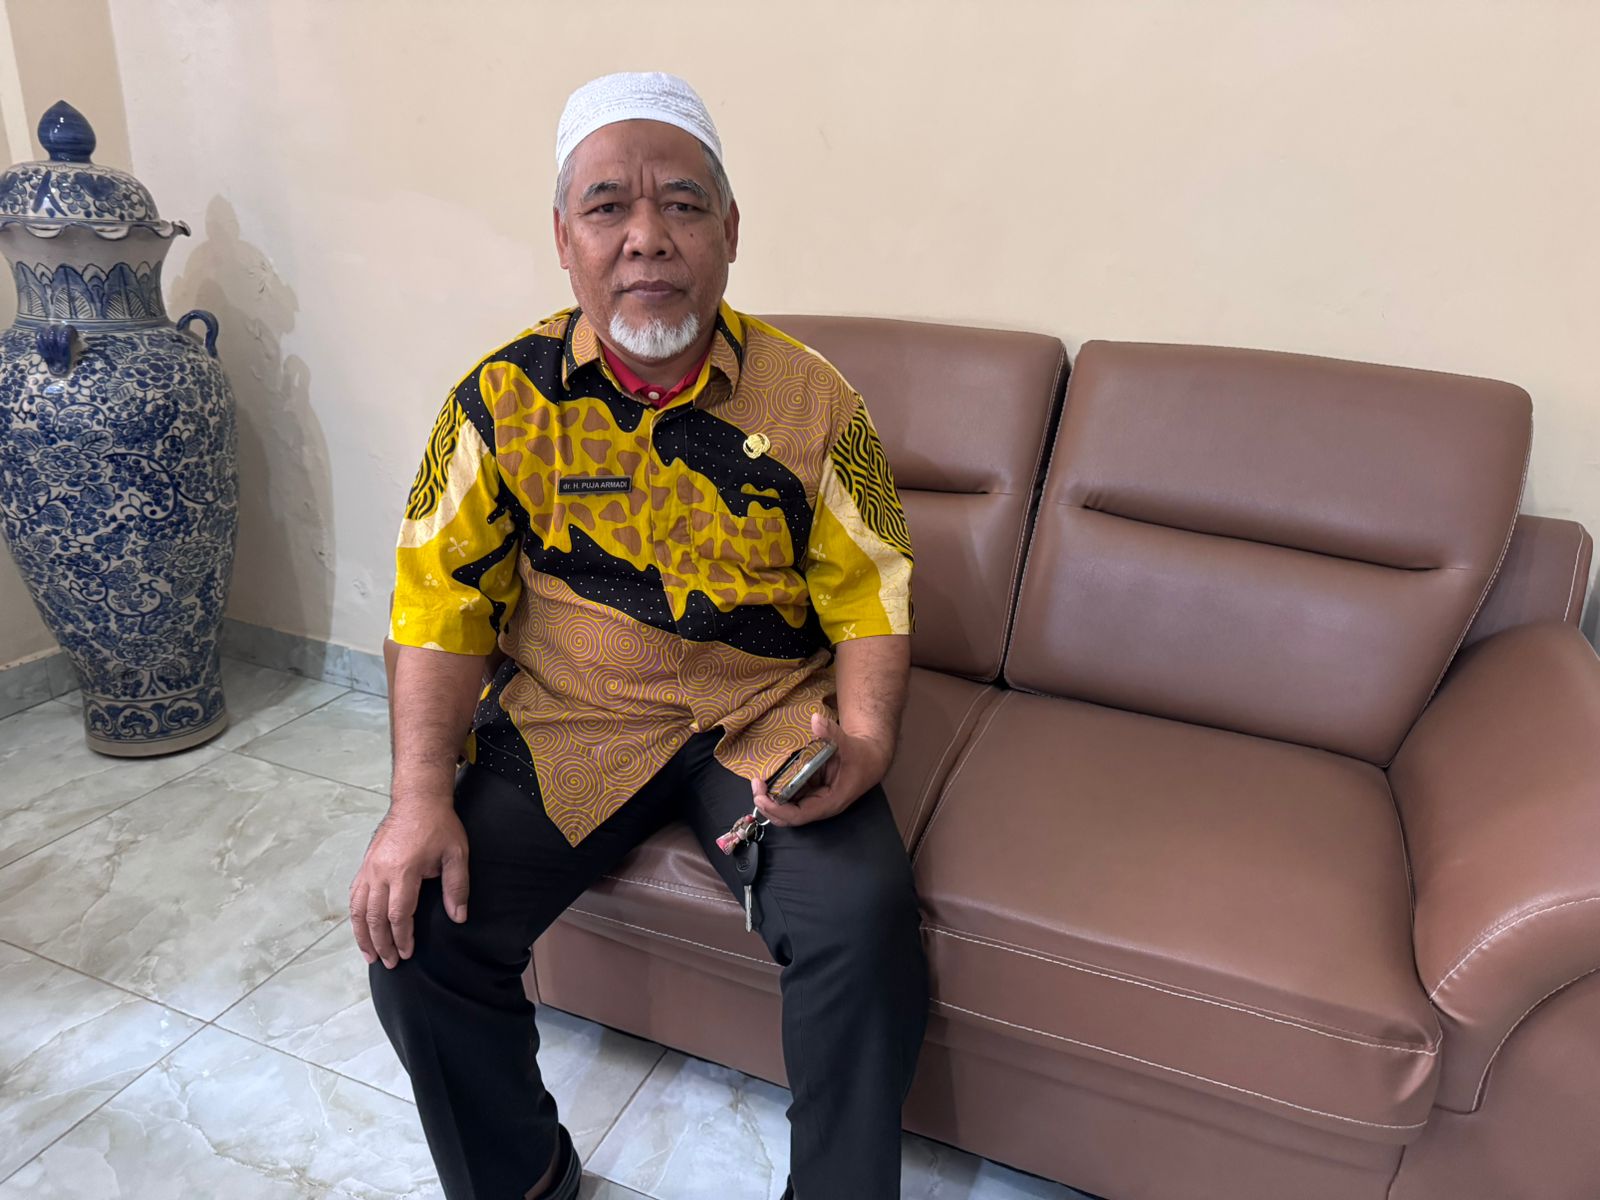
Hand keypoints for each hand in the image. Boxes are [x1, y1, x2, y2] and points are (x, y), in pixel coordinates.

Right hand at [349, 796, 469, 967]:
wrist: (418, 800)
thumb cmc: (439, 826)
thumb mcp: (456, 854)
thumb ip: (456, 887)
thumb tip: (458, 918)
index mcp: (404, 871)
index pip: (398, 915)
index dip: (402, 938)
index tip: (407, 953)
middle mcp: (381, 872)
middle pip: (374, 917)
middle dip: (381, 944)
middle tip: (389, 963)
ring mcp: (369, 867)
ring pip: (358, 909)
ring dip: (362, 935)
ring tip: (369, 954)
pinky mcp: (365, 864)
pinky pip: (354, 895)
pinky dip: (355, 916)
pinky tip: (361, 928)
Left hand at [751, 710, 891, 827]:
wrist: (870, 758)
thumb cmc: (861, 756)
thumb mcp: (848, 743)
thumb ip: (832, 733)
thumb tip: (816, 719)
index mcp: (829, 802)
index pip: (799, 815)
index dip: (778, 809)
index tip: (761, 796)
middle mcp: (819, 805)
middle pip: (788, 817)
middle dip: (768, 805)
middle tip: (755, 784)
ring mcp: (814, 799)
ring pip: (787, 808)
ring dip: (770, 798)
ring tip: (757, 781)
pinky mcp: (810, 791)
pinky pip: (790, 796)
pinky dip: (777, 789)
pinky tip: (768, 777)